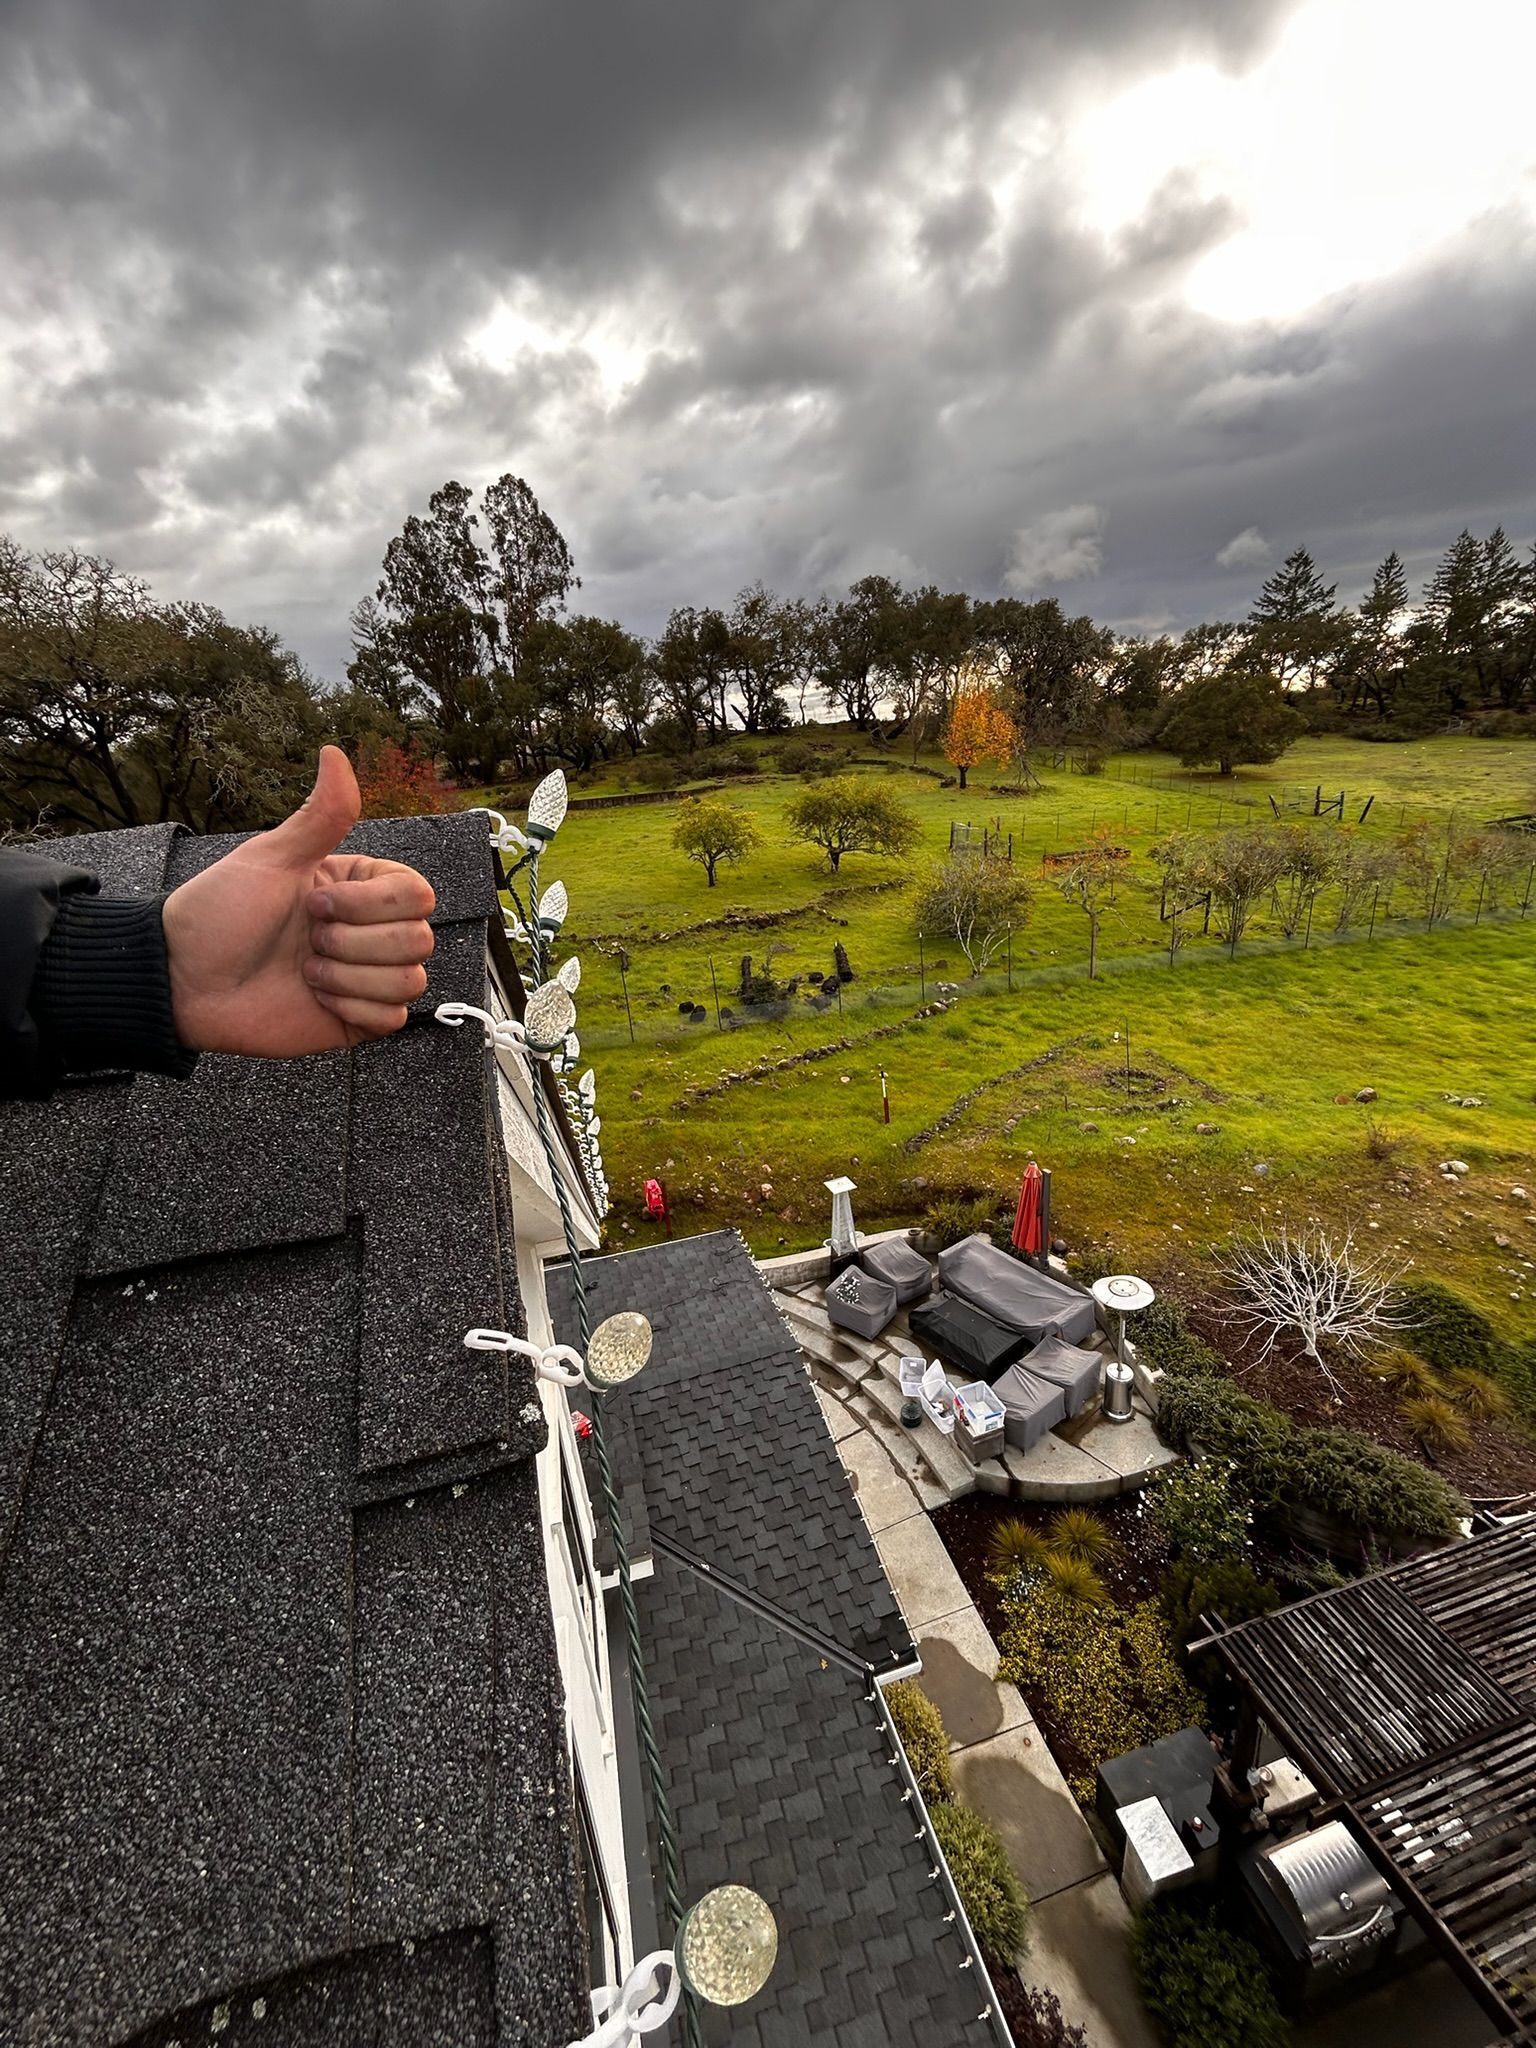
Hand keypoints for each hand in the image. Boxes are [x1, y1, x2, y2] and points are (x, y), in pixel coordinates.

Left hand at [162, 746, 436, 1055]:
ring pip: (410, 980)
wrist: (185, 980)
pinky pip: (393, 1017)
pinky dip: (351, 1008)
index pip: (417, 894)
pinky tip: (315, 998)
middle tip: (306, 939)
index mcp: (359, 889)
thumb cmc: (220, 914)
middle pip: (419, 938)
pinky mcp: (358, 1020)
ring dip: (347, 976)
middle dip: (352, 942)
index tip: (314, 903)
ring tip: (305, 970)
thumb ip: (320, 814)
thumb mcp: (272, 858)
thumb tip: (334, 752)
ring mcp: (367, 978)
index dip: (370, 905)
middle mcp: (370, 931)